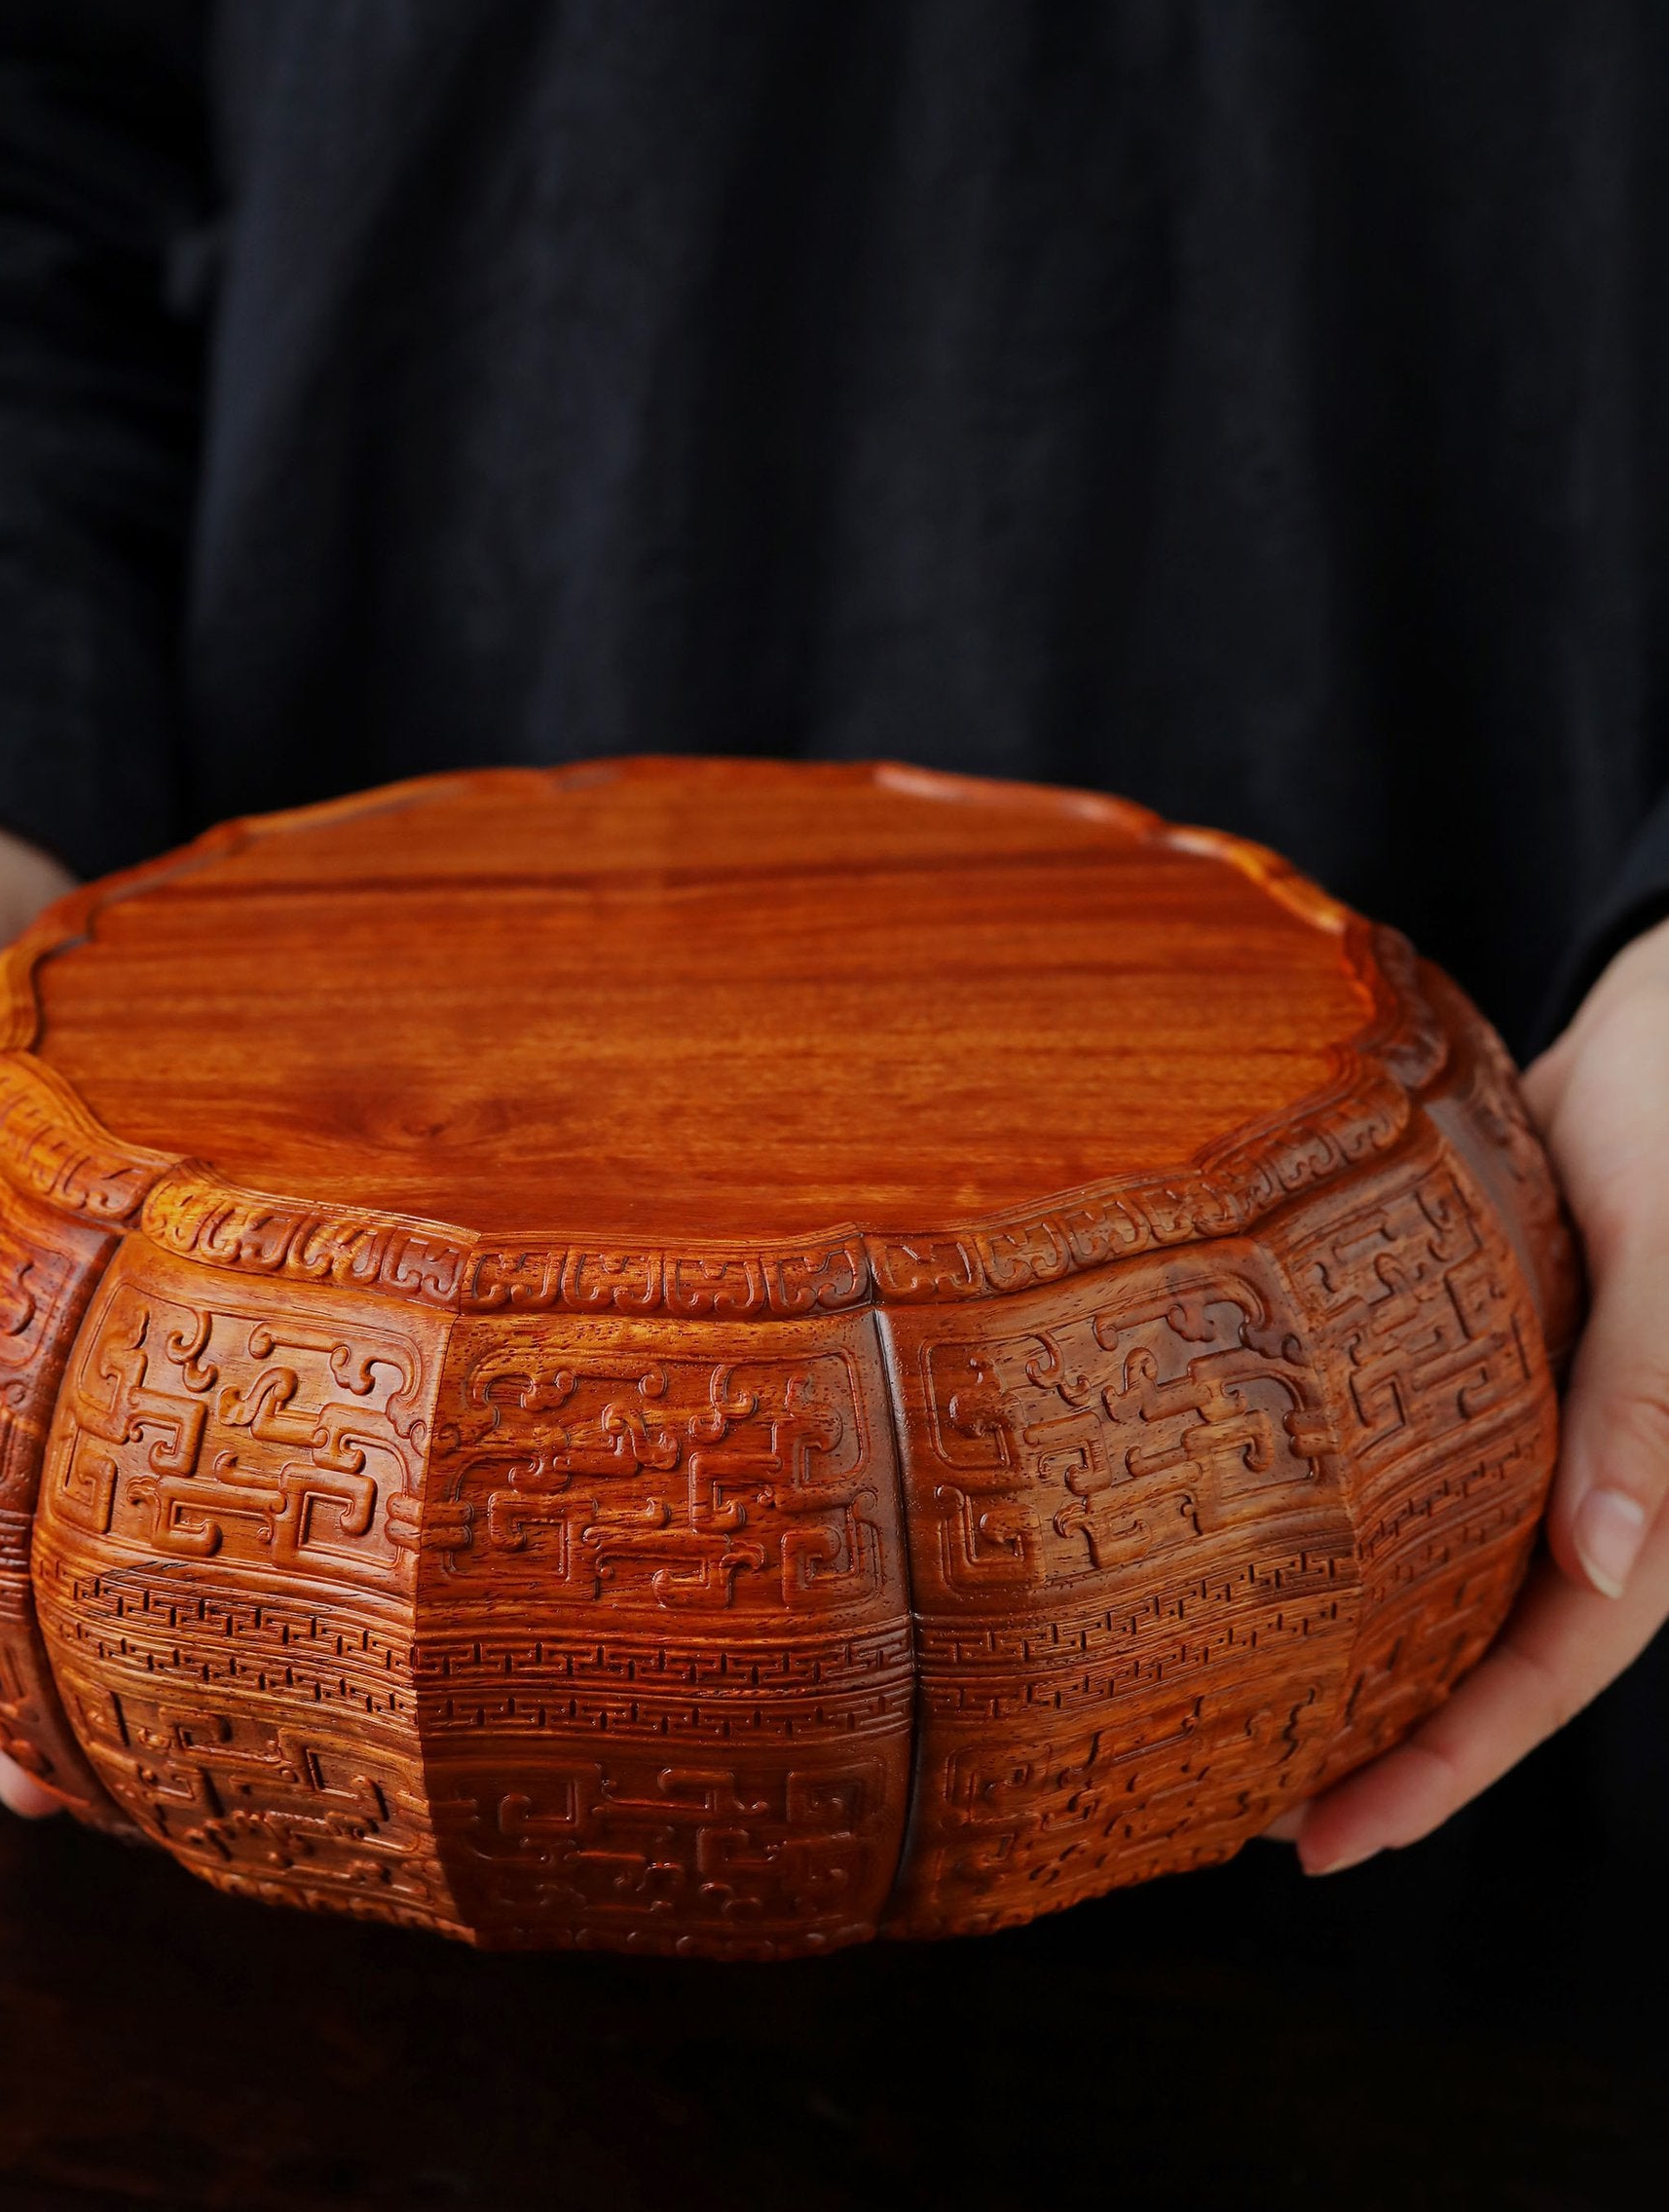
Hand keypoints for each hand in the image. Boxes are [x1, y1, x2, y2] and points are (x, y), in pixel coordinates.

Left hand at [1277, 912, 1668, 1872]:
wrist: (1662, 1012)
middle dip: (1378, 1739)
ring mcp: (1538, 1424)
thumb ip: (1649, 1404)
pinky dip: (1353, 1521)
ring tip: (1225, 1697)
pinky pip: (1421, 1471)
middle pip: (1482, 1647)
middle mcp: (1593, 1477)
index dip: (1446, 1769)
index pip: (1547, 1669)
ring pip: (1445, 1569)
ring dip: (1358, 1641)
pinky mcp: (1486, 1358)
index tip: (1329, 1838)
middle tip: (1230, 1801)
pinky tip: (1258, 1535)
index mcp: (1653, 1486)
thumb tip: (1605, 1572)